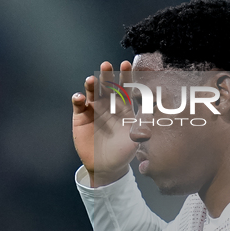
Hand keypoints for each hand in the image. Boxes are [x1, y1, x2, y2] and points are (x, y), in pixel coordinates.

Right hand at [72, 61, 137, 186]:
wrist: (106, 166)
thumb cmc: (124, 151)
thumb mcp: (136, 139)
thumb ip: (142, 126)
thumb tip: (151, 117)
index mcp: (124, 106)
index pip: (125, 88)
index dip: (126, 76)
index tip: (126, 64)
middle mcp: (108, 104)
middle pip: (107, 86)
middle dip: (106, 75)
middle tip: (106, 65)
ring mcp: (93, 109)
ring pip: (92, 93)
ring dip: (91, 85)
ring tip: (91, 80)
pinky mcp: (80, 117)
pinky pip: (78, 105)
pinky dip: (78, 99)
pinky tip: (80, 98)